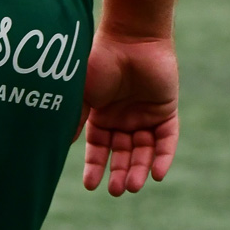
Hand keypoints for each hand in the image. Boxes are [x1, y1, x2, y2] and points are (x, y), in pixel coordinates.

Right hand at [80, 30, 178, 195]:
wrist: (130, 38)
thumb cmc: (100, 62)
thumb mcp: (82, 94)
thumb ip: (76, 119)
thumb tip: (62, 146)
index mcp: (102, 115)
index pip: (99, 148)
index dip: (95, 166)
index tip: (90, 185)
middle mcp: (124, 118)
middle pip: (122, 154)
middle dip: (119, 173)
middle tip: (116, 190)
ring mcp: (145, 115)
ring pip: (144, 150)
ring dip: (139, 169)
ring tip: (133, 185)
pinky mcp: (166, 111)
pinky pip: (167, 140)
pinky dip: (163, 157)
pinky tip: (157, 174)